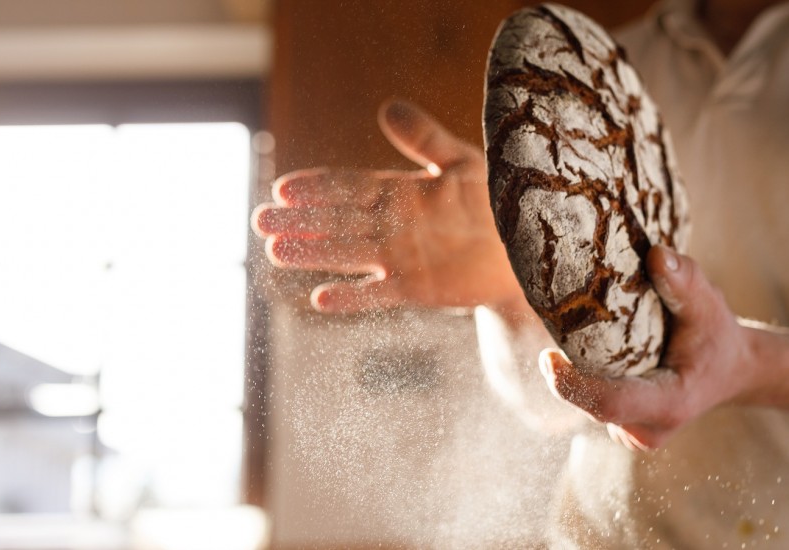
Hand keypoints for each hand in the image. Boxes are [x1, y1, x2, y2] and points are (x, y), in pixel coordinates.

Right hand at [252, 99, 521, 312]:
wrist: (527, 246)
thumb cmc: (498, 199)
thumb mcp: (462, 161)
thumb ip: (424, 139)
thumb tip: (386, 107)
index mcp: (400, 192)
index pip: (349, 186)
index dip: (318, 187)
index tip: (284, 186)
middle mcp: (393, 225)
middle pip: (338, 221)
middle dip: (300, 220)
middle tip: (260, 220)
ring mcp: (401, 258)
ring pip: (348, 254)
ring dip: (313, 254)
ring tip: (275, 251)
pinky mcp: (417, 288)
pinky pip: (379, 293)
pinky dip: (352, 298)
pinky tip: (321, 300)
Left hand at [539, 245, 762, 449]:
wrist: (730, 370)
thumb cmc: (717, 337)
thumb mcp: (709, 305)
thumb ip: (685, 281)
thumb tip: (656, 254)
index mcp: (671, 404)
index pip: (610, 403)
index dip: (573, 386)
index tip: (547, 357)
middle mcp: (648, 429)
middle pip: (591, 403)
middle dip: (568, 370)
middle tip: (555, 325)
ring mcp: (633, 434)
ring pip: (587, 404)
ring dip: (575, 372)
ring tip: (576, 334)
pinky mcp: (622, 427)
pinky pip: (591, 403)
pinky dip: (584, 378)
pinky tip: (590, 352)